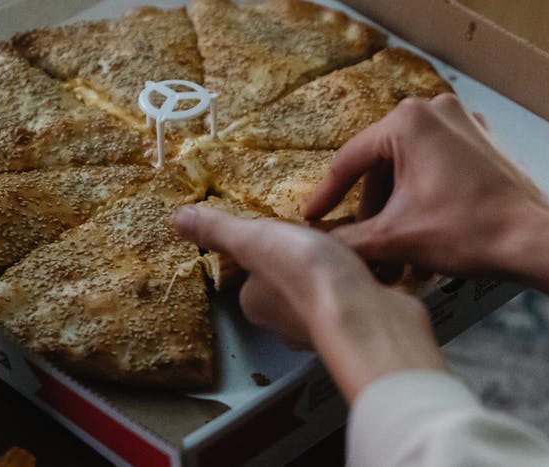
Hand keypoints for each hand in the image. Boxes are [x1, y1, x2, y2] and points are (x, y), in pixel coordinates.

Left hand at [173, 205, 445, 400]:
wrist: (363, 313)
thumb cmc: (305, 274)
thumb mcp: (256, 239)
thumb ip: (221, 230)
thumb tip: (177, 218)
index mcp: (254, 303)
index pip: (255, 276)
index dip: (270, 254)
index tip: (288, 236)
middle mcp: (283, 325)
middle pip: (289, 288)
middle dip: (304, 269)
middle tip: (322, 241)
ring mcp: (323, 330)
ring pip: (323, 298)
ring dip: (334, 279)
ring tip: (349, 254)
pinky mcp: (358, 328)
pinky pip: (354, 303)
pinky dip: (360, 289)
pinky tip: (371, 273)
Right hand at [304, 93, 548, 279]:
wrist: (533, 240)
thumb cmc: (468, 232)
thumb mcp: (395, 239)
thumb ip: (347, 240)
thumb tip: (316, 246)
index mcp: (408, 121)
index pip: (350, 160)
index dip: (328, 195)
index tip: (313, 219)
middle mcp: (436, 109)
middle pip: (383, 162)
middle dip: (372, 206)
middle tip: (362, 240)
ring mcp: (466, 122)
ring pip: (413, 164)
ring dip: (400, 203)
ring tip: (397, 245)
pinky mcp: (486, 142)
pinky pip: (442, 164)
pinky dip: (427, 192)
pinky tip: (426, 227)